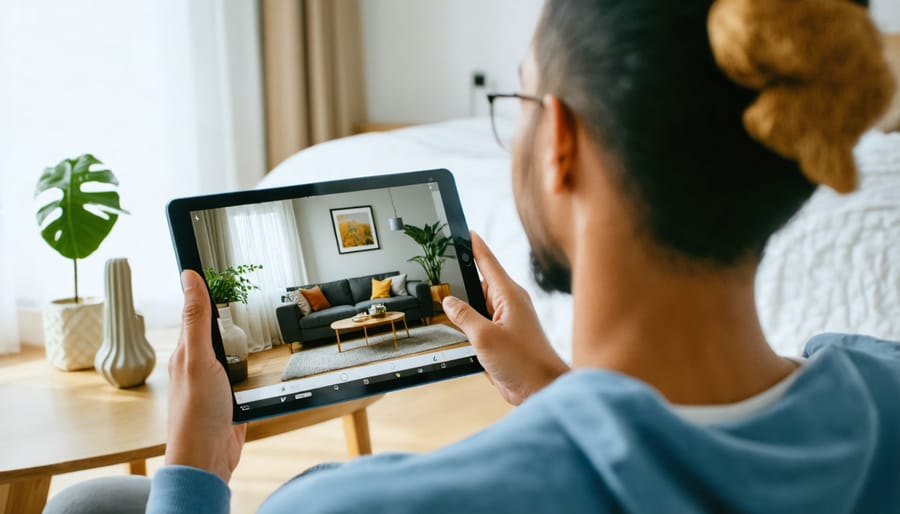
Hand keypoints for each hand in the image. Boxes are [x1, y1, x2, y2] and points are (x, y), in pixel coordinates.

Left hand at [166, 270, 246, 482]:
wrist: (208, 459)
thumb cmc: (197, 413)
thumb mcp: (199, 357)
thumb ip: (197, 319)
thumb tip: (188, 277)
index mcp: (186, 351)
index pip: (194, 310)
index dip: (199, 287)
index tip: (202, 261)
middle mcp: (198, 364)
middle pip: (211, 328)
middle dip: (219, 308)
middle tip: (227, 281)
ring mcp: (213, 382)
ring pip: (227, 350)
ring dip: (234, 337)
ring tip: (240, 313)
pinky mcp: (229, 400)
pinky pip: (239, 375)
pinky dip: (246, 365)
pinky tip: (253, 361)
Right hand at [443, 232, 568, 404]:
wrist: (542, 388)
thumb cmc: (524, 362)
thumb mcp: (484, 336)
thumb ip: (464, 316)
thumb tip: (449, 302)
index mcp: (509, 295)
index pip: (488, 262)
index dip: (475, 246)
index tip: (466, 231)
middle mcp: (509, 304)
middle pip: (479, 283)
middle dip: (462, 280)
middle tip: (441, 274)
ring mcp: (506, 320)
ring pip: (478, 305)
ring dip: (464, 307)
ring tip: (446, 306)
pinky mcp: (503, 337)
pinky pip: (481, 323)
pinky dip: (469, 325)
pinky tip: (459, 330)